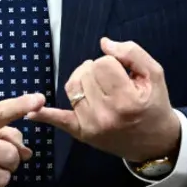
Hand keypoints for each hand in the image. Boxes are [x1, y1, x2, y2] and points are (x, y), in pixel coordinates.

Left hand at [27, 38, 179, 162]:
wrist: (154, 143)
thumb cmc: (154, 104)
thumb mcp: (154, 74)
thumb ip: (132, 53)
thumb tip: (104, 43)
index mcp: (126, 99)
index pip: (103, 63)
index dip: (113, 62)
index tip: (124, 73)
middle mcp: (105, 114)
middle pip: (86, 72)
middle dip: (98, 70)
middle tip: (113, 80)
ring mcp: (91, 125)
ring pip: (72, 86)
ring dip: (82, 79)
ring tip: (98, 84)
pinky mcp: (81, 133)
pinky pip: (59, 119)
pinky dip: (45, 115)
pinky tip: (32, 112)